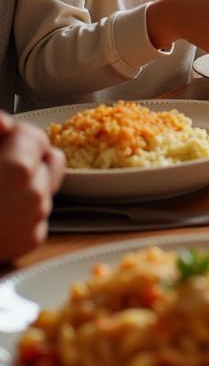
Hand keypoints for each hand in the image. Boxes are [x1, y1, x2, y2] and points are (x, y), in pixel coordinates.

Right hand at [0, 113, 64, 261]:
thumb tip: (5, 124)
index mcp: (18, 167)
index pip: (36, 137)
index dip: (15, 139)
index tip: (0, 146)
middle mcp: (34, 193)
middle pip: (47, 161)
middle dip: (26, 162)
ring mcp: (35, 219)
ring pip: (43, 188)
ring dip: (24, 187)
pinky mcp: (31, 240)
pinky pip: (35, 216)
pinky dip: (20, 214)